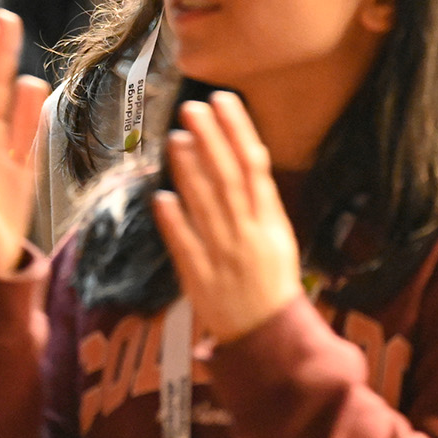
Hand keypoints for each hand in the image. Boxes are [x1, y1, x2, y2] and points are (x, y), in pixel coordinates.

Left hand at [153, 92, 302, 342]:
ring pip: (207, 206)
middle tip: (193, 107)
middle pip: (229, 178)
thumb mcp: (276, 236)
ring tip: (176, 139)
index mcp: (270, 220)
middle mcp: (248, 233)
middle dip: (212, 140)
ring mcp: (224, 255)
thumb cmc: (270, 281)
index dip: (238, 130)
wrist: (271, 337)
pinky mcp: (201, 278)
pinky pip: (186, 246)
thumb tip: (239, 155)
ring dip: (190, 171)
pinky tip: (161, 196)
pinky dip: (174, 222)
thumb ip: (257, 201)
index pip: (255, 165)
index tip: (223, 100)